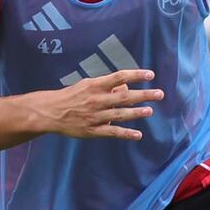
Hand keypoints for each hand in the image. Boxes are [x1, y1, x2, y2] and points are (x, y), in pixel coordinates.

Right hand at [36, 68, 160, 140]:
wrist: (50, 112)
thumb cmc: (70, 96)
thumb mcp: (86, 85)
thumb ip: (106, 86)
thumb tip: (125, 87)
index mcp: (94, 86)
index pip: (119, 77)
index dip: (136, 75)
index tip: (150, 74)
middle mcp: (96, 100)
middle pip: (124, 96)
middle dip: (143, 95)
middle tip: (159, 94)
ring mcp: (95, 116)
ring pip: (120, 114)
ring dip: (136, 112)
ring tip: (150, 111)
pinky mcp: (92, 130)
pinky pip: (112, 132)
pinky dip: (126, 134)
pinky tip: (138, 135)